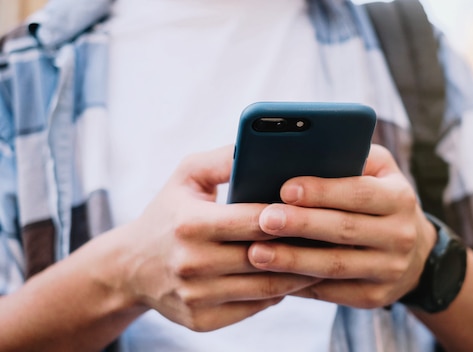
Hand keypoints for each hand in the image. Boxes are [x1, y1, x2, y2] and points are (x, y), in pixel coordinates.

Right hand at [114, 145, 319, 330]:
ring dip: (300, 273)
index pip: (256, 220)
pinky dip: (279, 293)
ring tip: (324, 256)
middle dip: (303, 245)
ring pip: (267, 288)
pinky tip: (294, 277)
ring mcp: (196, 297)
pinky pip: (255, 308)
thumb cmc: (168, 212)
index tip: (320, 208)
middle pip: (266, 256)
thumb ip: (224, 158)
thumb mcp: (186, 176)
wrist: (130, 267)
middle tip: (335, 234)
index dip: (291, 216)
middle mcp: (192, 264)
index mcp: (190, 224)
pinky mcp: (201, 320)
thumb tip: (266, 143)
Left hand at [247, 144, 436, 307]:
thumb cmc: (380, 200)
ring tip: (256, 253)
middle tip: (265, 220)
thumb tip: (301, 154)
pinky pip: (332, 292)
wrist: (414, 254)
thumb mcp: (378, 172)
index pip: (359, 193)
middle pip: (345, 230)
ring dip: (293, 260)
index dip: (323, 191)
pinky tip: (272, 276)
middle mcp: (401, 235)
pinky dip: (299, 284)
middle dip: (301, 225)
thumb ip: (351, 159)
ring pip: (335, 265)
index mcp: (400, 198)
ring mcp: (390, 270)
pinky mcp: (375, 297)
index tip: (286, 189)